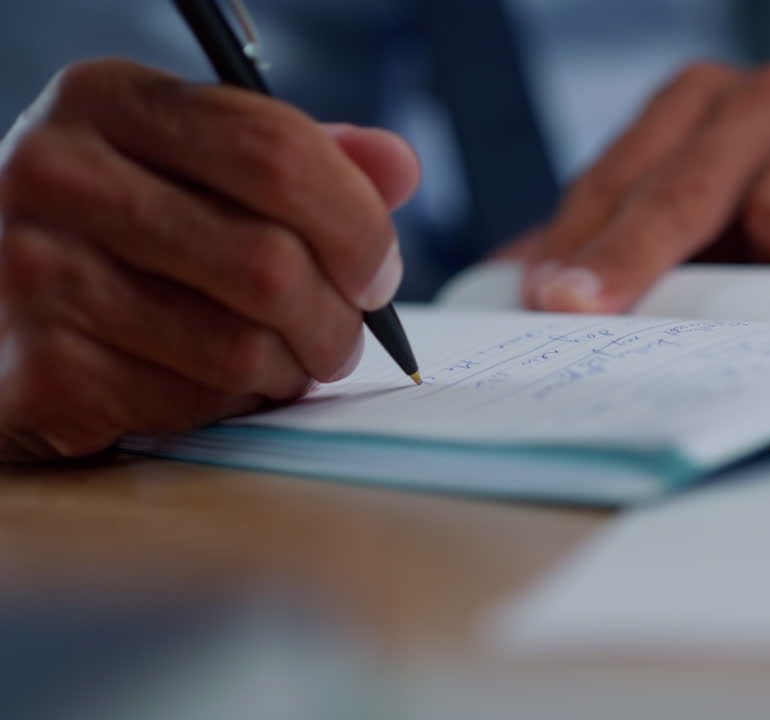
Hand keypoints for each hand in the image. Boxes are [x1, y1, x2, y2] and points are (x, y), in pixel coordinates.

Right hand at [0, 60, 419, 460]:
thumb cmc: (121, 236)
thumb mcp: (192, 167)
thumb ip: (295, 161)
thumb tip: (397, 166)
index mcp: (109, 101)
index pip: (277, 154)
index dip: (358, 225)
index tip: (378, 271)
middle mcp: (57, 174)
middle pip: (273, 263)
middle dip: (338, 320)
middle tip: (342, 336)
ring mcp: (34, 274)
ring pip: (242, 347)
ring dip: (288, 371)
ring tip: (279, 362)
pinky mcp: (37, 369)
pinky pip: (193, 405)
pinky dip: (228, 408)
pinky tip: (209, 388)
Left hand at [521, 61, 769, 312]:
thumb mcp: (705, 216)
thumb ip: (620, 240)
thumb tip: (523, 287)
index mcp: (699, 103)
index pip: (623, 176)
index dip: (583, 242)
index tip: (549, 299)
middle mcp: (766, 96)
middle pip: (687, 188)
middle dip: (634, 257)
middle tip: (587, 311)